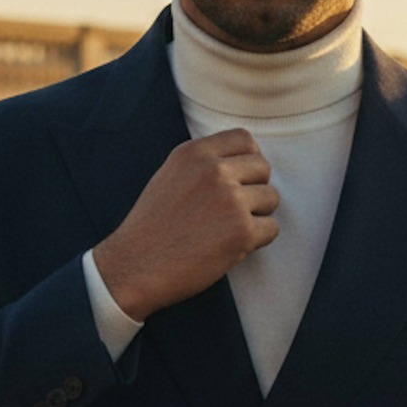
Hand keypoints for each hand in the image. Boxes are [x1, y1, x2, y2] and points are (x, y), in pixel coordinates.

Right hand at [92, 128, 279, 320]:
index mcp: (194, 153)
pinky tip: (230, 247)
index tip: (241, 180)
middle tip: (235, 211)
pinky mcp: (242, 232)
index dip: (249, 160)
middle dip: (255, 189)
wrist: (135, 267)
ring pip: (271, 198)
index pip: (244, 139)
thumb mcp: (170, 176)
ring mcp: (230, 200)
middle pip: (263, 168)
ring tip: (228, 231)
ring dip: (258, 216)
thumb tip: (244, 163)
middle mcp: (214, 171)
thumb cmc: (152, 228)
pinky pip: (271, 229)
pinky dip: (257, 241)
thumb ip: (203, 164)